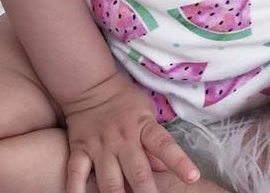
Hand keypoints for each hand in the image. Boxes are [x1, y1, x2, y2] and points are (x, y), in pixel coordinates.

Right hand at [62, 70, 200, 192]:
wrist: (92, 86)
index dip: (179, 161)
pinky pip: (76, 174)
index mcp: (143, 127)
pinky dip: (76, 190)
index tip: (193, 177)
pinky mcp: (80, 150)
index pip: (164, 144)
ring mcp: (100, 146)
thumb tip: (164, 167)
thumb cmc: (125, 102)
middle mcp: (123, 139)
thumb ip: (154, 141)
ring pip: (109, 181)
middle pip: (137, 172)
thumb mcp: (146, 113)